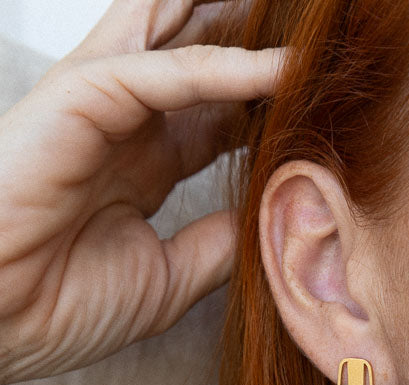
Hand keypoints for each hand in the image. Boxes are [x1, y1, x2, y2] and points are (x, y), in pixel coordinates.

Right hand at [0, 0, 284, 383]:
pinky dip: (222, 68)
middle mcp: (123, 126)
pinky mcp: (80, 99)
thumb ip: (215, 245)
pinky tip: (278, 68)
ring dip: (239, 27)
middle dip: (254, 46)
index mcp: (140, 167)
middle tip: (318, 38)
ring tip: (301, 17)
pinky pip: (162, 71)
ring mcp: (100, 107)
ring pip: (179, 41)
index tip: (324, 106)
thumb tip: (266, 222)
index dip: (267, 108)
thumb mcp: (166, 280)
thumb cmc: (60, 308)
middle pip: (201, 64)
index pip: (216, 120)